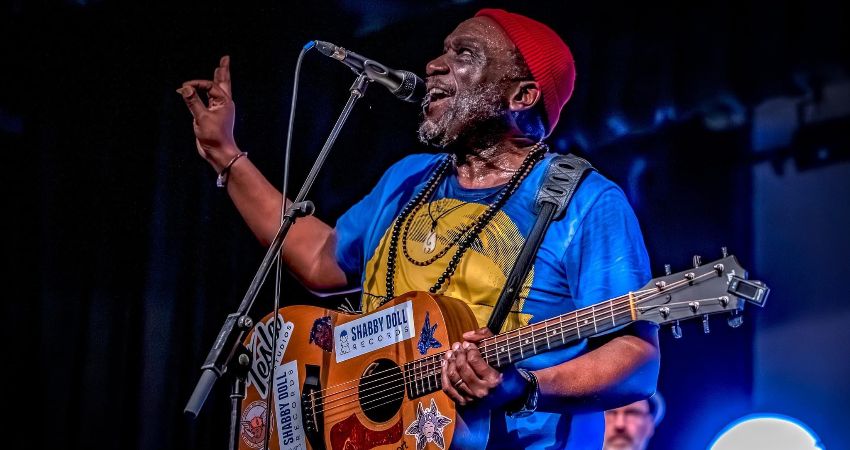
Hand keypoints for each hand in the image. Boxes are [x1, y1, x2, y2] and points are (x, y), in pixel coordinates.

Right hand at [177, 55, 238, 170]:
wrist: (219, 152)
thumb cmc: (214, 136)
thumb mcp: (201, 118)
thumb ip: (193, 102)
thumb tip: (185, 88)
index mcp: (225, 101)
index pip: (209, 86)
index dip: (196, 84)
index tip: (183, 88)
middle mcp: (224, 103)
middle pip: (223, 82)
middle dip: (222, 70)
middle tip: (225, 58)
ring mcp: (219, 109)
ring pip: (218, 90)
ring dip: (218, 79)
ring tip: (219, 69)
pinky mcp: (213, 115)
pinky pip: (211, 99)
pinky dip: (209, 91)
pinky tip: (208, 89)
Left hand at [441, 327, 525, 407]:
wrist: (503, 392)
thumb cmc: (501, 368)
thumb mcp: (498, 349)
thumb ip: (484, 336)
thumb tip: (466, 336)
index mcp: (493, 379)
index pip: (474, 360)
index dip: (468, 349)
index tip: (468, 344)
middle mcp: (482, 390)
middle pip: (462, 368)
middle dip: (458, 354)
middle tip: (457, 346)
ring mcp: (472, 398)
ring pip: (454, 377)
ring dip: (449, 362)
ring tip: (450, 353)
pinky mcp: (463, 402)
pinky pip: (448, 388)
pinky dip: (443, 375)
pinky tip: (445, 364)